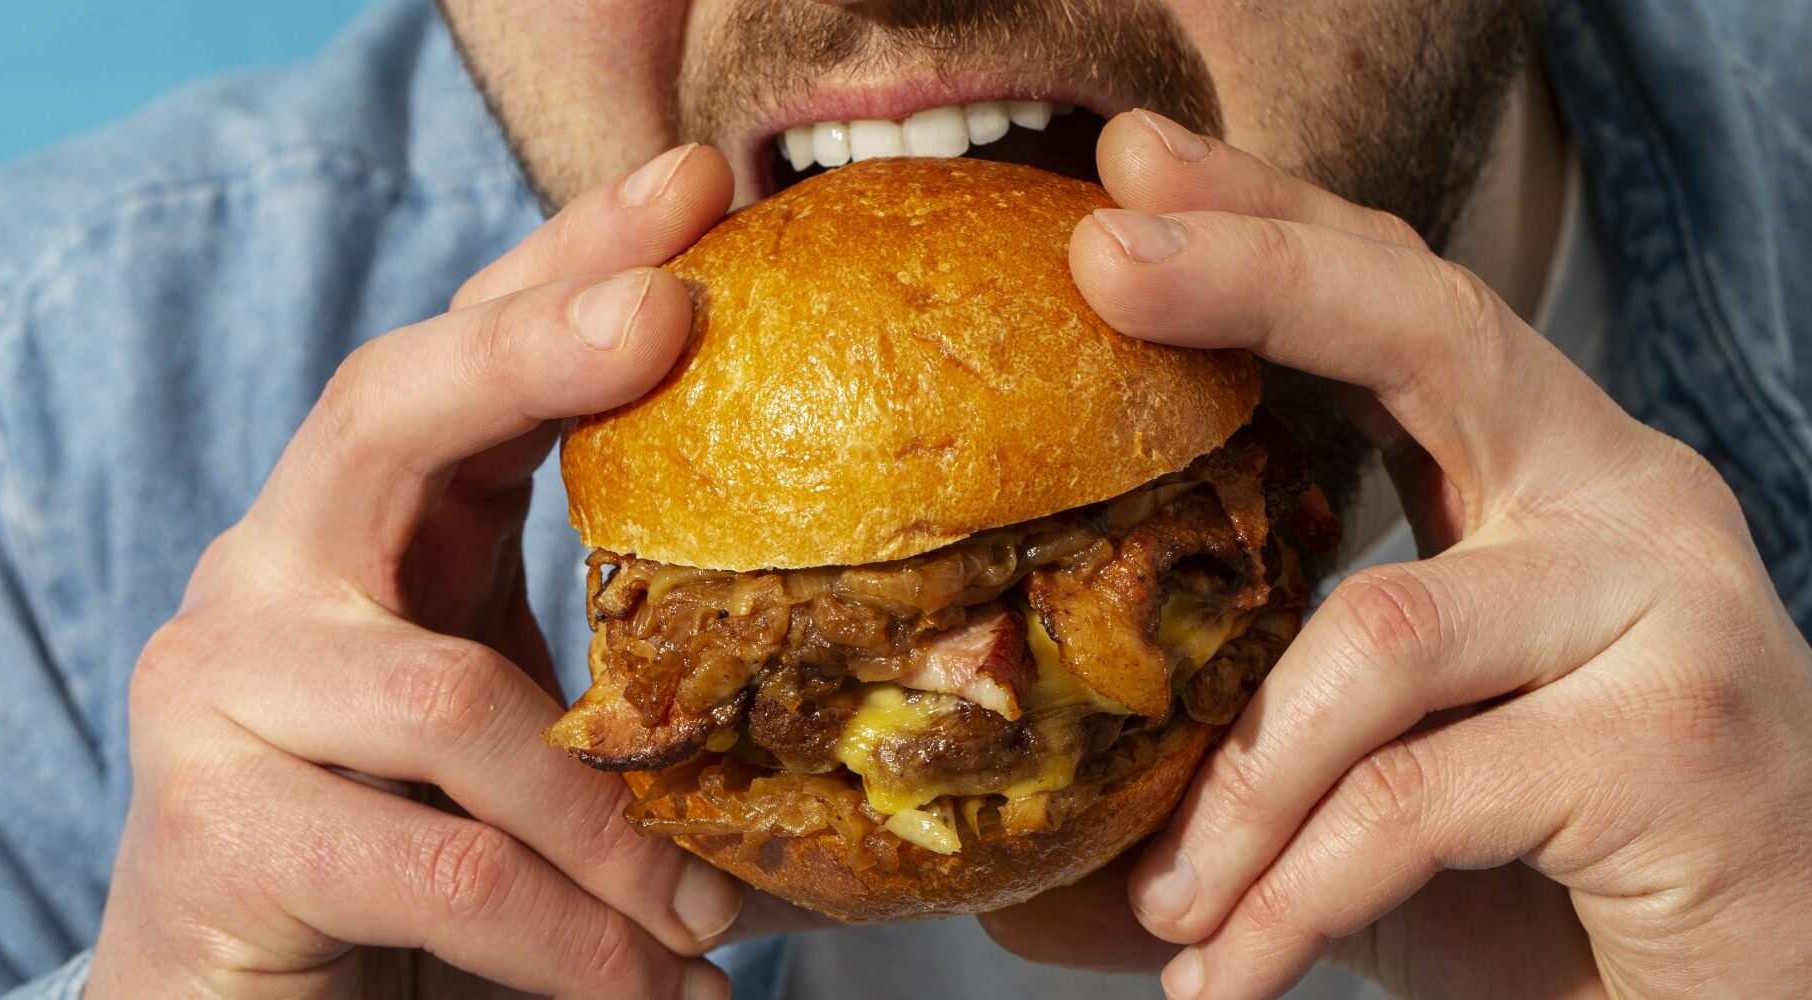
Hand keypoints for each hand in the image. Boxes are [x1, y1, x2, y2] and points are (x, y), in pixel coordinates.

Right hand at [88, 144, 805, 999]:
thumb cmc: (412, 875)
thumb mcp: (525, 739)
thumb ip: (617, 673)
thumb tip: (845, 662)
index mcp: (365, 536)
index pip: (459, 361)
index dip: (565, 265)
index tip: (696, 185)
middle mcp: (268, 576)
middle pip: (385, 409)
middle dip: (533, 348)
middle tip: (672, 314)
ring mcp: (216, 690)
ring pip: (451, 697)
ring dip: (615, 820)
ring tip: (720, 914)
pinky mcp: (207, 827)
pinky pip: (438, 862)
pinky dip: (573, 936)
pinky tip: (660, 989)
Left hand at [981, 110, 1811, 997]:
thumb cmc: (1551, 877)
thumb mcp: (1378, 791)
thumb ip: (1233, 778)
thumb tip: (1020, 854)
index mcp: (1545, 478)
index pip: (1402, 302)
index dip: (1266, 224)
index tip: (1127, 167)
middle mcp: (1622, 503)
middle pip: (1431, 327)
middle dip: (1251, 275)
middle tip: (1101, 249)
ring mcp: (1669, 610)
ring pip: (1379, 634)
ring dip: (1235, 791)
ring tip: (1163, 908)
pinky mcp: (1682, 745)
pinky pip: (1417, 796)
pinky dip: (1293, 896)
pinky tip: (1229, 974)